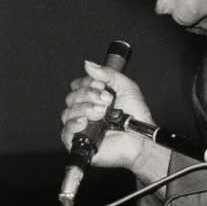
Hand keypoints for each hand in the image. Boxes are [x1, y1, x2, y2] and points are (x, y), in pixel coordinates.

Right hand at [60, 60, 167, 180]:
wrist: (141, 138)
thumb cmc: (136, 117)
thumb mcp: (126, 88)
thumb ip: (108, 74)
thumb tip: (88, 64)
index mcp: (94, 99)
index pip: (77, 86)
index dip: (87, 83)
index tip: (103, 86)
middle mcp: (85, 111)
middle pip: (71, 97)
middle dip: (89, 95)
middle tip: (107, 100)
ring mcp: (81, 126)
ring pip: (68, 112)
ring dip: (86, 108)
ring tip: (102, 113)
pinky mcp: (78, 141)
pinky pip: (65, 130)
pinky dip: (74, 123)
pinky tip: (86, 121)